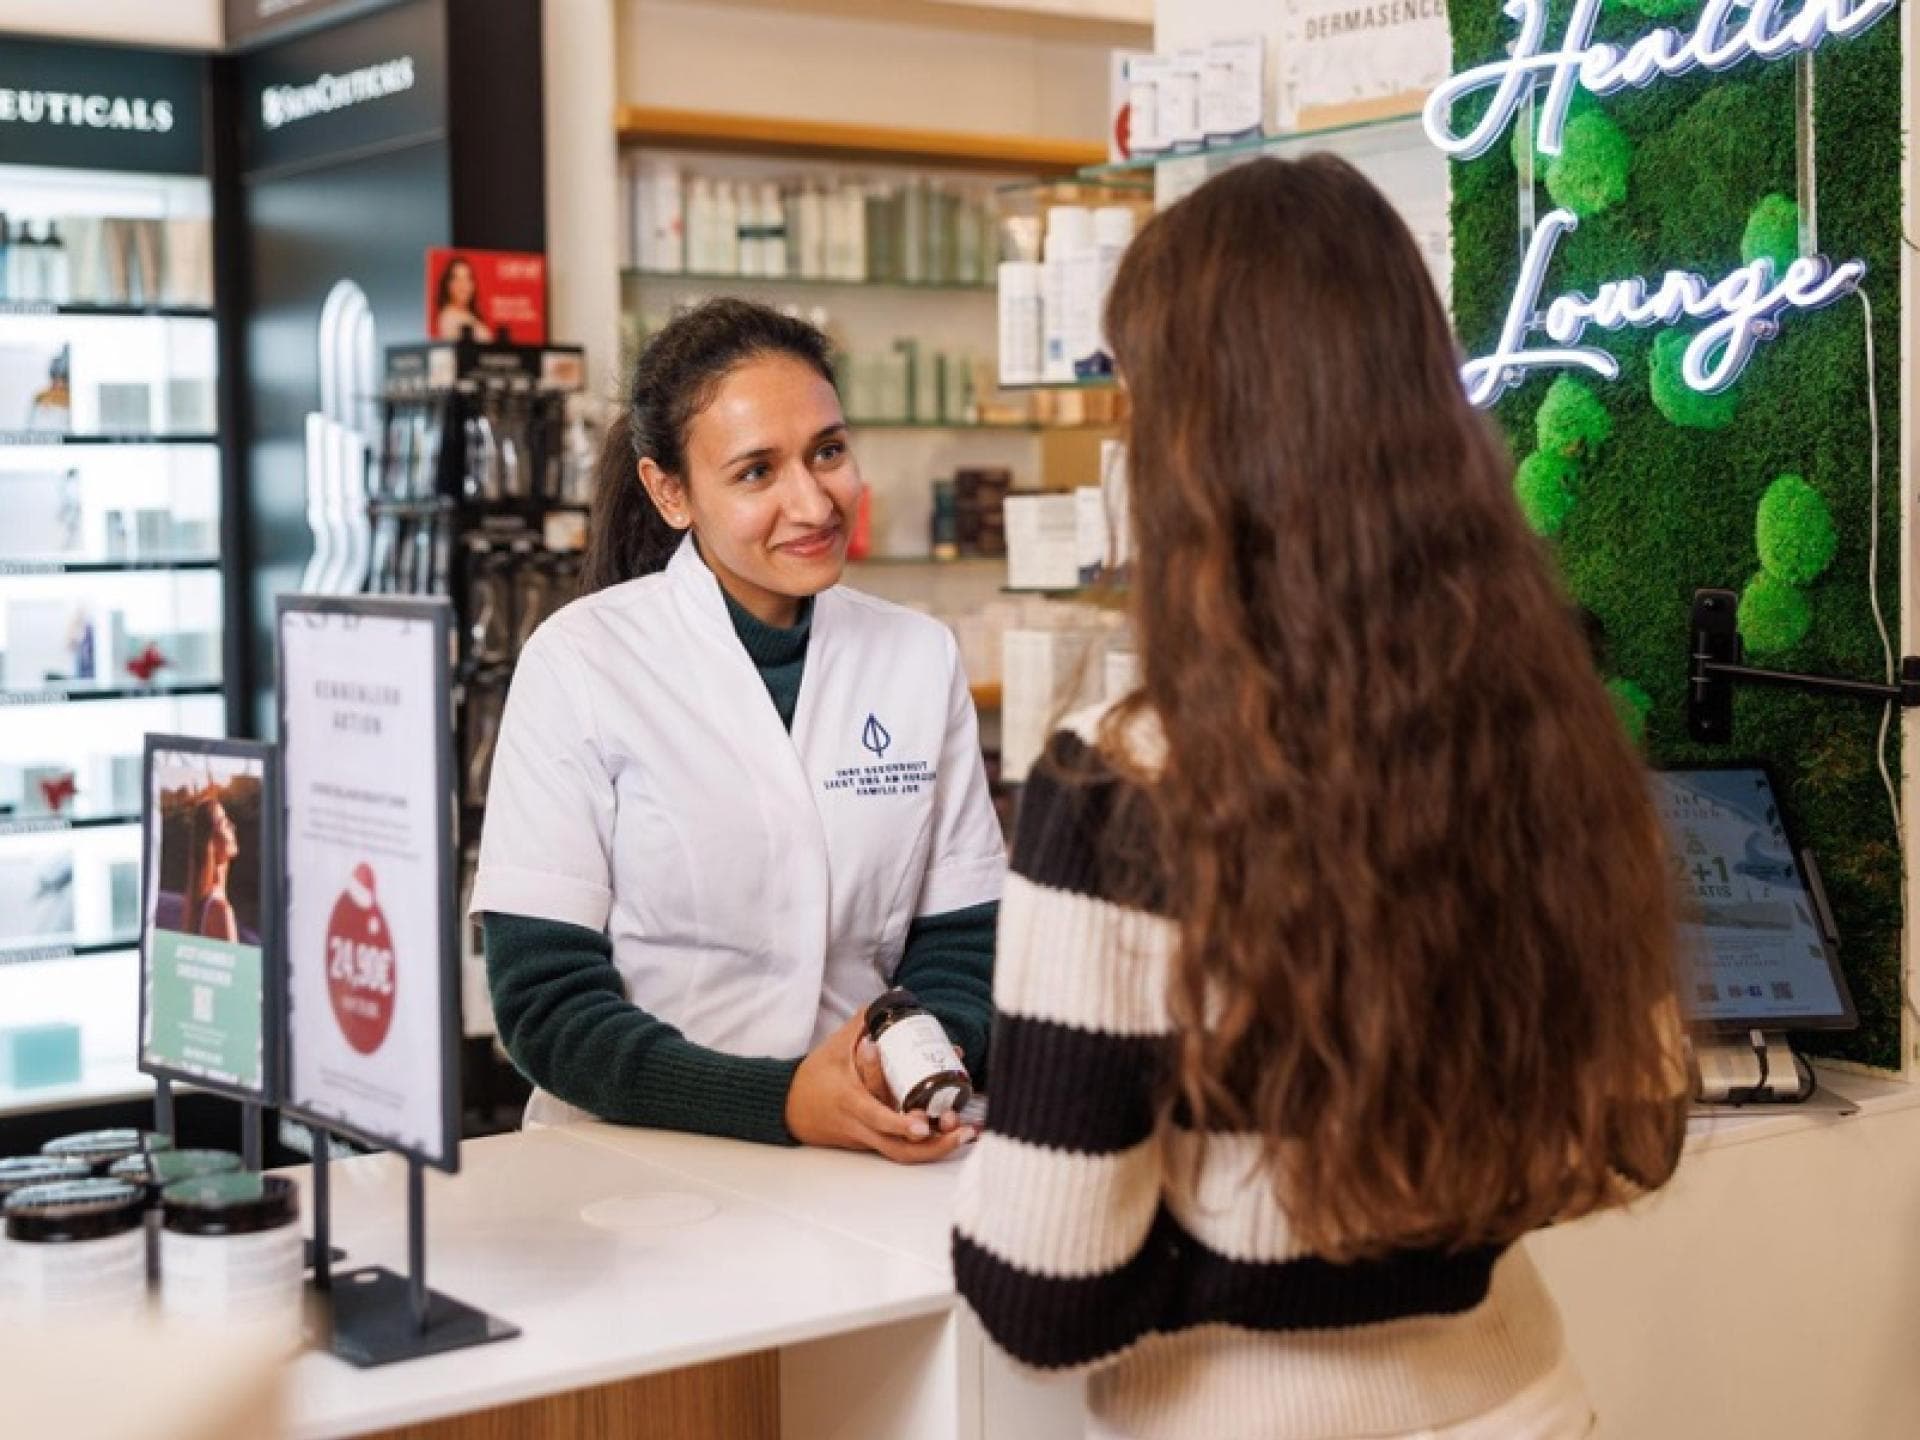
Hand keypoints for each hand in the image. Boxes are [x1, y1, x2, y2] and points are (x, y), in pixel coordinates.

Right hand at [785, 1011, 976, 1162]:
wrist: (789, 1109)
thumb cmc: (814, 1076)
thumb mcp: (835, 1046)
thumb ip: (864, 1022)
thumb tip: (895, 996)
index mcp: (851, 1101)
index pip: (877, 1116)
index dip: (900, 1124)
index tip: (923, 1124)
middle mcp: (861, 1125)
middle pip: (898, 1148)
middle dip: (933, 1146)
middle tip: (961, 1131)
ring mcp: (867, 1138)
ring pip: (902, 1154)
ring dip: (936, 1149)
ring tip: (965, 1134)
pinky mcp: (871, 1143)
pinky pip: (899, 1148)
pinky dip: (926, 1145)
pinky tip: (951, 1133)